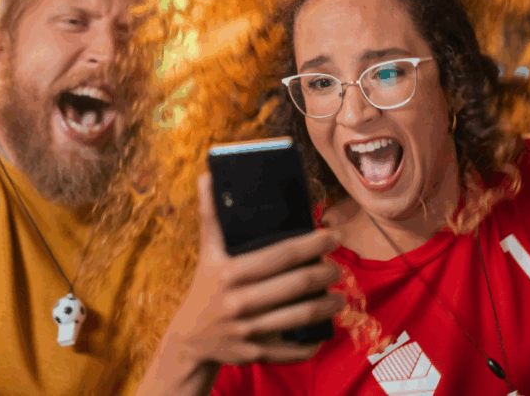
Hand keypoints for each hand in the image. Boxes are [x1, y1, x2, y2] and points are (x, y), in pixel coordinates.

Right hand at [161, 172, 344, 367]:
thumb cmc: (205, 286)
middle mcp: (240, 302)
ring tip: (341, 297)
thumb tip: (206, 175)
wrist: (188, 339)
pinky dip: (312, 344)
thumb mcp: (207, 251)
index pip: (282, 254)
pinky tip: (326, 332)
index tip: (333, 236)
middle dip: (325, 274)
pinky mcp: (254, 354)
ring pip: (299, 318)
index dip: (313, 244)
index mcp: (231, 272)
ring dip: (327, 306)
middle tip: (339, 267)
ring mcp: (247, 330)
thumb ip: (211, 215)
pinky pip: (290, 351)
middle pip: (297, 285)